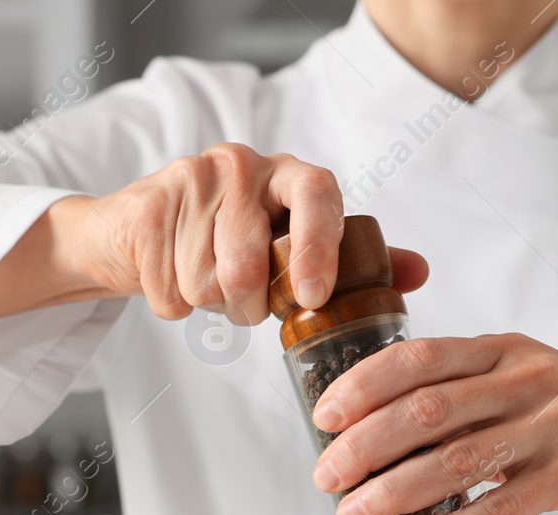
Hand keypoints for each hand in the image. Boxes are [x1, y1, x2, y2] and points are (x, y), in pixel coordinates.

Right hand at [0, 143, 427, 323]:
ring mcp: (190, 181)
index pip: (318, 196)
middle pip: (249, 265)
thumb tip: (418, 272)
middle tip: (245, 301)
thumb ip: (353, 259)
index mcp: (289, 173)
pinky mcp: (146, 208)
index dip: (319, 249)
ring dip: (208, 303)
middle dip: (247, 304)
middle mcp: (242, 166)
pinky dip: (172, 303)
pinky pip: (167, 289)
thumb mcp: (294, 245)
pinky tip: (172, 276)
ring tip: (207, 281)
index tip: (314, 296)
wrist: (140, 229)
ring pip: (206, 284)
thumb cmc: (231, 240)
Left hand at [310, 333, 557, 514]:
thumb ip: (472, 391)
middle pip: (425, 407)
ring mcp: (554, 426)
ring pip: (454, 458)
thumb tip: (386, 425)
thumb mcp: (533, 382)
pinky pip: (500, 506)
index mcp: (506, 352)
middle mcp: (527, 380)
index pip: (419, 357)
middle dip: (363, 445)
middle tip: (325, 478)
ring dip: (392, 491)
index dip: (362, 386)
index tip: (323, 417)